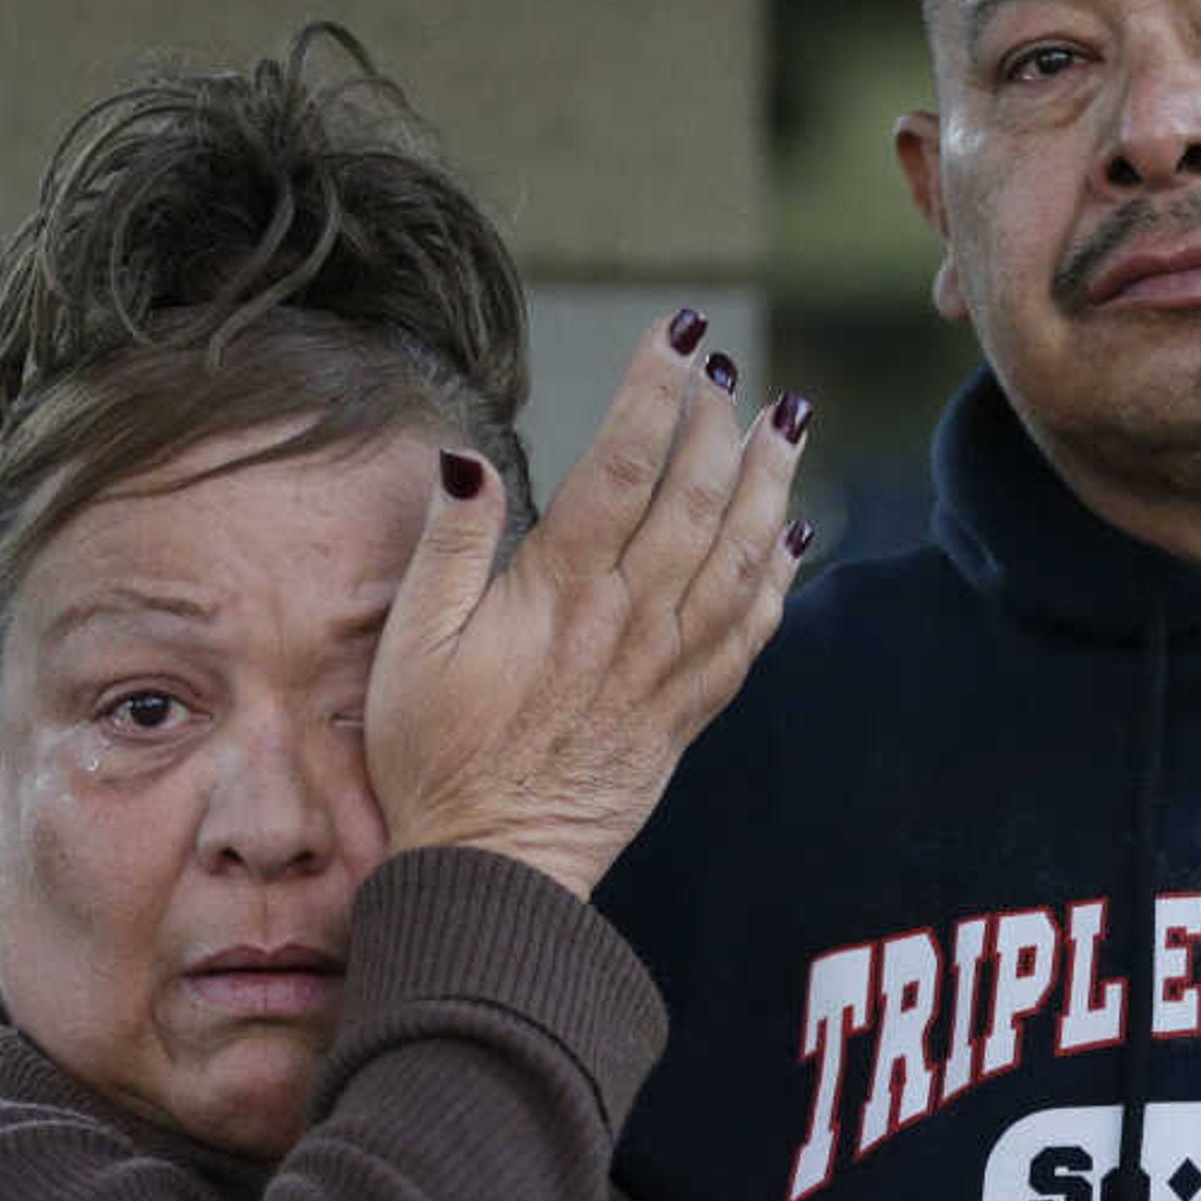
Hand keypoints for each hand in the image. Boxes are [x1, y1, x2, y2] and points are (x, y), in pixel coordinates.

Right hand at [368, 313, 810, 895]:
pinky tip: (792, 533)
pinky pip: (751, 632)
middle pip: (695, 498)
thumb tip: (465, 458)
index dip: (656, 391)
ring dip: (769, 482)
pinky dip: (780, 576)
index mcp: (559, 592)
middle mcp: (628, 621)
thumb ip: (447, 545)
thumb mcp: (408, 645)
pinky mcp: (686, 710)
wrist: (492, 866)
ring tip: (788, 422)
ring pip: (740, 556)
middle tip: (730, 369)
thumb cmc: (434, 755)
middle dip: (720, 422)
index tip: (678, 334)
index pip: (622, 465)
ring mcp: (666, 667)